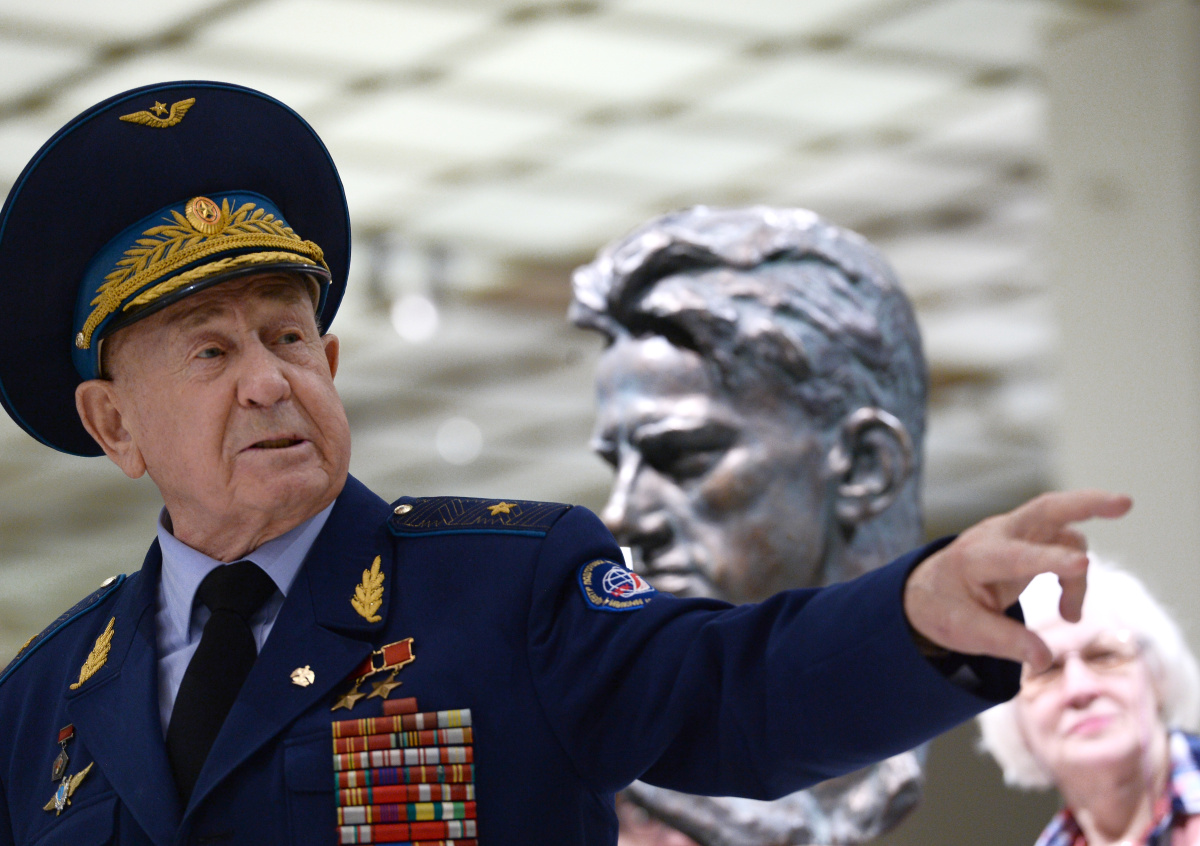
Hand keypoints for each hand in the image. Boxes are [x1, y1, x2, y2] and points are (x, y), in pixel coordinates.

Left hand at [903, 489, 1130, 671]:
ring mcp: (1014, 534)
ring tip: (1071, 616)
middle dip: (1086, 503)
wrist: (926, 591)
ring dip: (1077, 574)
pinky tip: (1069, 609)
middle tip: (1124, 503)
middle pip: (1046, 509)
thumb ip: (1005, 642)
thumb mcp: (963, 632)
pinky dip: (1074, 576)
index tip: (1081, 564)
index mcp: (974, 558)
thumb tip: (1044, 659)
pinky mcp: (1028, 542)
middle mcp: (996, 536)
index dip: (1049, 560)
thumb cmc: (943, 609)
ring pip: (1063, 534)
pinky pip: (1063, 547)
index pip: (1016, 556)